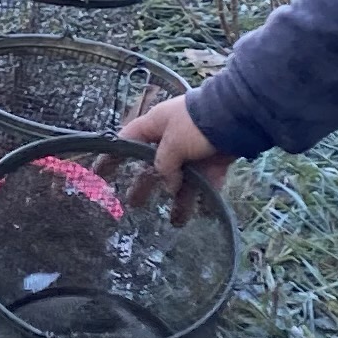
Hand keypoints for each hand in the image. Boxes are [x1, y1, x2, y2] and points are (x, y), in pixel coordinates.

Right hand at [121, 92, 233, 218]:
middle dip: (145, 185)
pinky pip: (206, 183)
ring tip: (174, 221)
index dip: (113, 158)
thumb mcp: (171, 142)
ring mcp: (194, 150)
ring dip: (178, 200)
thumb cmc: (196, 124)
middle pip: (154, 165)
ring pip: (181, 179)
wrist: (237, 116)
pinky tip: (200, 215)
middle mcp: (172, 138)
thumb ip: (163, 166)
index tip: (100, 174)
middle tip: (134, 205)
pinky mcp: (214, 160)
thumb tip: (167, 184)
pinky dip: (203, 198)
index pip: (126, 141)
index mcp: (155, 125)